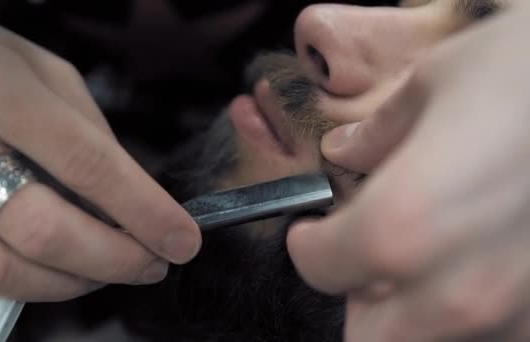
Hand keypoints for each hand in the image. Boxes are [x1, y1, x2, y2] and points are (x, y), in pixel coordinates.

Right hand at [0, 14, 199, 321]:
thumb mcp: (48, 75)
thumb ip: (90, 137)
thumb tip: (132, 207)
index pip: (84, 163)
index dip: (143, 211)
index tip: (182, 239)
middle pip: (40, 231)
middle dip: (112, 260)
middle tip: (150, 262)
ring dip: (67, 284)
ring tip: (99, 267)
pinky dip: (6, 297)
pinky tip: (33, 270)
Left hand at [287, 3, 529, 340]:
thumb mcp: (439, 85)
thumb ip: (378, 135)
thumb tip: (346, 151)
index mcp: (401, 228)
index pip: (320, 266)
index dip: (309, 243)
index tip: (311, 229)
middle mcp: (455, 291)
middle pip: (367, 333)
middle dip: (357, 293)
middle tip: (364, 250)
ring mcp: (513, 314)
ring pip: (426, 340)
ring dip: (411, 306)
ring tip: (428, 252)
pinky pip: (491, 330)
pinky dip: (470, 305)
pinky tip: (482, 256)